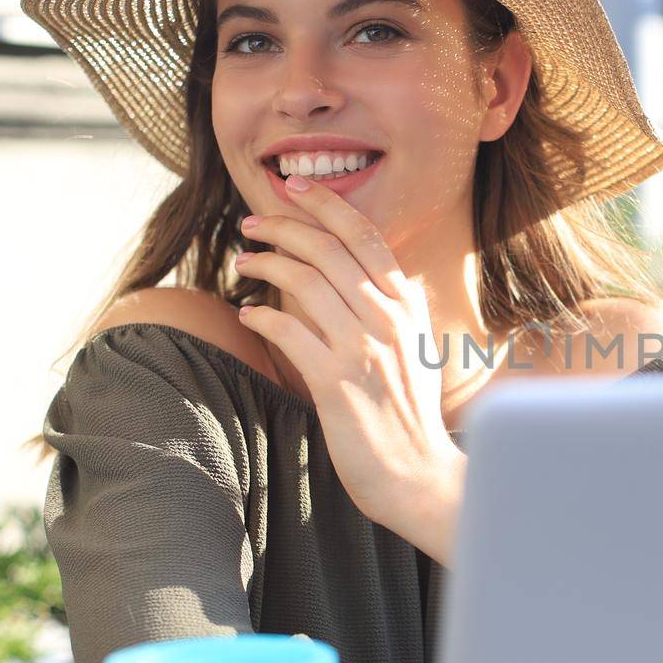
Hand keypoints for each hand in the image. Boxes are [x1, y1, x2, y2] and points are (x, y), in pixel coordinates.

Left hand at [234, 176, 466, 566]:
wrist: (420, 475)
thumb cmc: (410, 416)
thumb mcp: (416, 351)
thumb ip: (393, 312)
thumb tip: (367, 279)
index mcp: (408, 307)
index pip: (366, 237)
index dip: (327, 205)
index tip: (294, 187)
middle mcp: (389, 320)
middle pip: (328, 250)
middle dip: (283, 226)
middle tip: (251, 222)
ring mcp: (364, 350)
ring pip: (305, 282)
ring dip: (266, 264)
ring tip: (243, 260)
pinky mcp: (336, 383)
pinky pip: (289, 332)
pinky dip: (262, 315)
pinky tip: (247, 314)